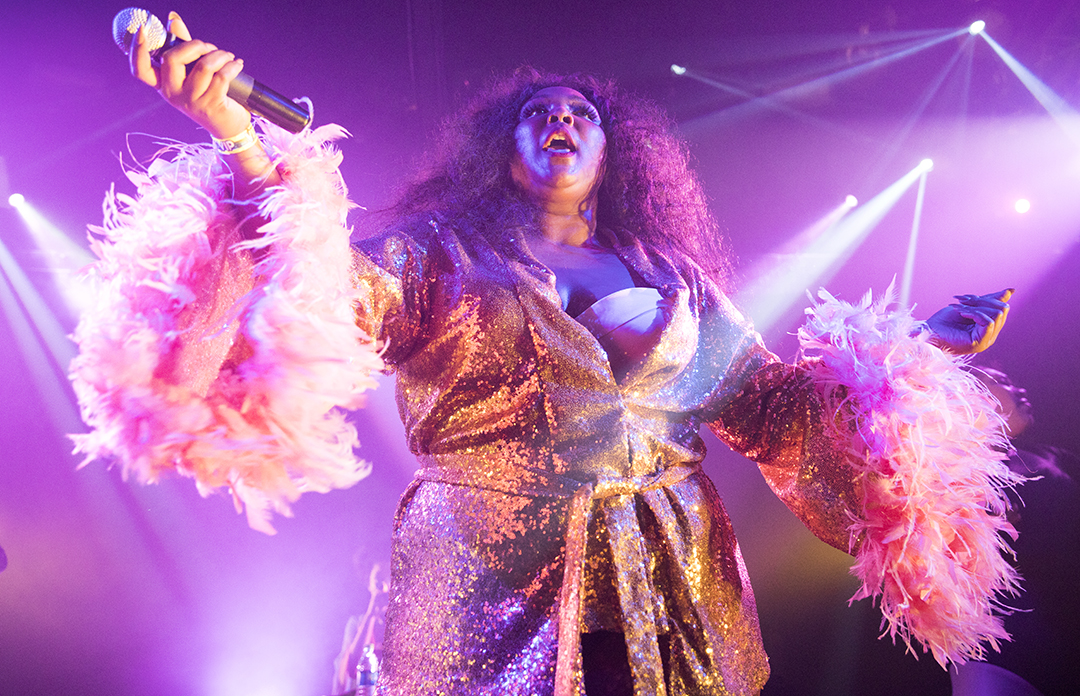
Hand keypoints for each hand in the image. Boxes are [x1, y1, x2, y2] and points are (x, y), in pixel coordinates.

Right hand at [129, 12, 250, 138]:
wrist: (228, 126)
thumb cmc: (209, 94)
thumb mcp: (192, 71)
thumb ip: (183, 46)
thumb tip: (172, 19)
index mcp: (163, 85)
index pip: (141, 70)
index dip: (137, 49)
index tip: (142, 29)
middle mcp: (172, 94)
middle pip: (172, 58)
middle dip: (195, 45)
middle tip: (210, 48)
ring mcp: (190, 101)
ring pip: (204, 66)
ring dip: (220, 55)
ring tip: (228, 57)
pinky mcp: (211, 106)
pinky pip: (222, 77)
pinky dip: (232, 66)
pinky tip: (237, 65)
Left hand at [924, 289, 1012, 353]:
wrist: (927, 332)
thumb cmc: (944, 321)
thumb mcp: (969, 306)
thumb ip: (988, 300)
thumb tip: (1011, 290)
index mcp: (989, 327)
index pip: (1002, 307)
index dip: (985, 298)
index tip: (963, 298)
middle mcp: (991, 335)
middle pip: (1001, 310)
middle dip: (981, 301)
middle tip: (961, 301)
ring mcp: (986, 341)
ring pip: (996, 314)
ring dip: (975, 307)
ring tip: (957, 308)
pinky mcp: (980, 344)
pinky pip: (988, 322)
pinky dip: (974, 314)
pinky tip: (961, 314)